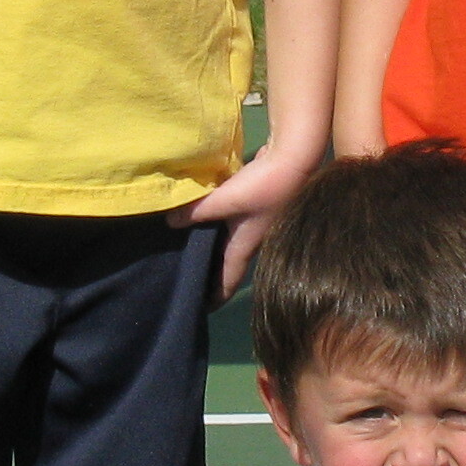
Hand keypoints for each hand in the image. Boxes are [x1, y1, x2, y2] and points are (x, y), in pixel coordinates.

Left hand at [173, 134, 322, 301]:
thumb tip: (170, 222)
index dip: (216, 295)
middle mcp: (254, 238)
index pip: (229, 279)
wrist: (295, 157)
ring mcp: (258, 219)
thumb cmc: (263, 187)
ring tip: (191, 242)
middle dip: (211, 270)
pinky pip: (233, 218)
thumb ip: (196, 211)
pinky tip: (208, 211)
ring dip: (214, 242)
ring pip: (230, 238)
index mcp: (246, 245)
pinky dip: (220, 221)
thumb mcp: (225, 200)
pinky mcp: (259, 200)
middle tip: (188, 273)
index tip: (202, 308)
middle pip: (228, 260)